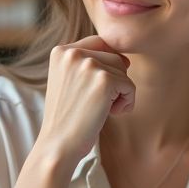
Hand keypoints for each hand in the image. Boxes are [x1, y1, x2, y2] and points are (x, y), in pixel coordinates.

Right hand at [35, 36, 133, 166]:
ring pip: (123, 70)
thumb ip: (88, 64)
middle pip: (113, 56)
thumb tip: (125, 58)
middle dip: (115, 80)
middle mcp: (72, 53)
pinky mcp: (104, 80)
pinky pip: (129, 86)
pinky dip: (127, 101)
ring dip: (121, 91)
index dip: (108, 63)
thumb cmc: (67, 117)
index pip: (98, 43)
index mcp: (61, 51)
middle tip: (102, 102)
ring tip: (105, 108)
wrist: (58, 144)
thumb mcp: (69, 81)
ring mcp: (88, 65)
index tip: (103, 86)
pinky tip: (111, 113)